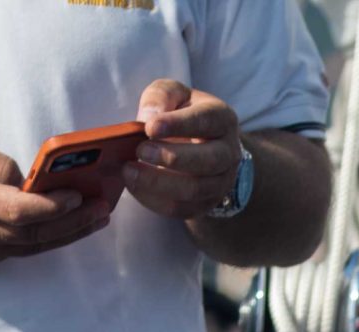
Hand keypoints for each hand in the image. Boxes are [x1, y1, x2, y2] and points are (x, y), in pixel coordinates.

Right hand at [0, 140, 108, 270]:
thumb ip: (0, 165)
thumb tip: (32, 180)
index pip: (21, 210)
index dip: (54, 206)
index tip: (79, 196)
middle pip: (37, 233)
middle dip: (75, 221)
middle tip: (105, 206)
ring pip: (34, 246)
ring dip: (69, 233)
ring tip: (98, 218)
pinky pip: (22, 251)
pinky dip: (47, 239)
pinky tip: (68, 228)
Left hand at [126, 79, 242, 221]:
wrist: (202, 145)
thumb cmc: (183, 114)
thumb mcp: (173, 95)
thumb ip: (161, 97)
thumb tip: (148, 118)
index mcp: (222, 119)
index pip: (205, 121)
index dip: (178, 125)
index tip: (150, 127)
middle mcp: (228, 153)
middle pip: (207, 160)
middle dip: (171, 157)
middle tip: (140, 151)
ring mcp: (220, 182)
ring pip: (194, 190)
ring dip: (159, 183)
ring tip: (130, 171)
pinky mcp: (205, 204)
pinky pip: (182, 209)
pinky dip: (155, 201)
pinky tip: (135, 187)